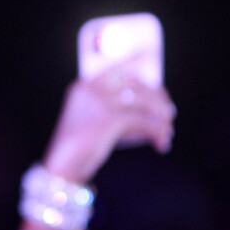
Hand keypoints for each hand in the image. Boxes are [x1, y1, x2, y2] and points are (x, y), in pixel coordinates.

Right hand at [41, 58, 174, 185]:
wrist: (60, 168)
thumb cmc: (78, 149)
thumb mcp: (92, 122)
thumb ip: (113, 109)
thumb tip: (150, 107)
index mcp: (83, 87)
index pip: (116, 69)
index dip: (136, 63)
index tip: (151, 61)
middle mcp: (91, 90)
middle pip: (135, 85)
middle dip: (156, 98)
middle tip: (169, 114)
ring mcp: (99, 103)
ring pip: (142, 102)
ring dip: (160, 118)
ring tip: (167, 132)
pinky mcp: (108, 119)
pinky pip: (143, 122)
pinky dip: (156, 132)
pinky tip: (160, 144)